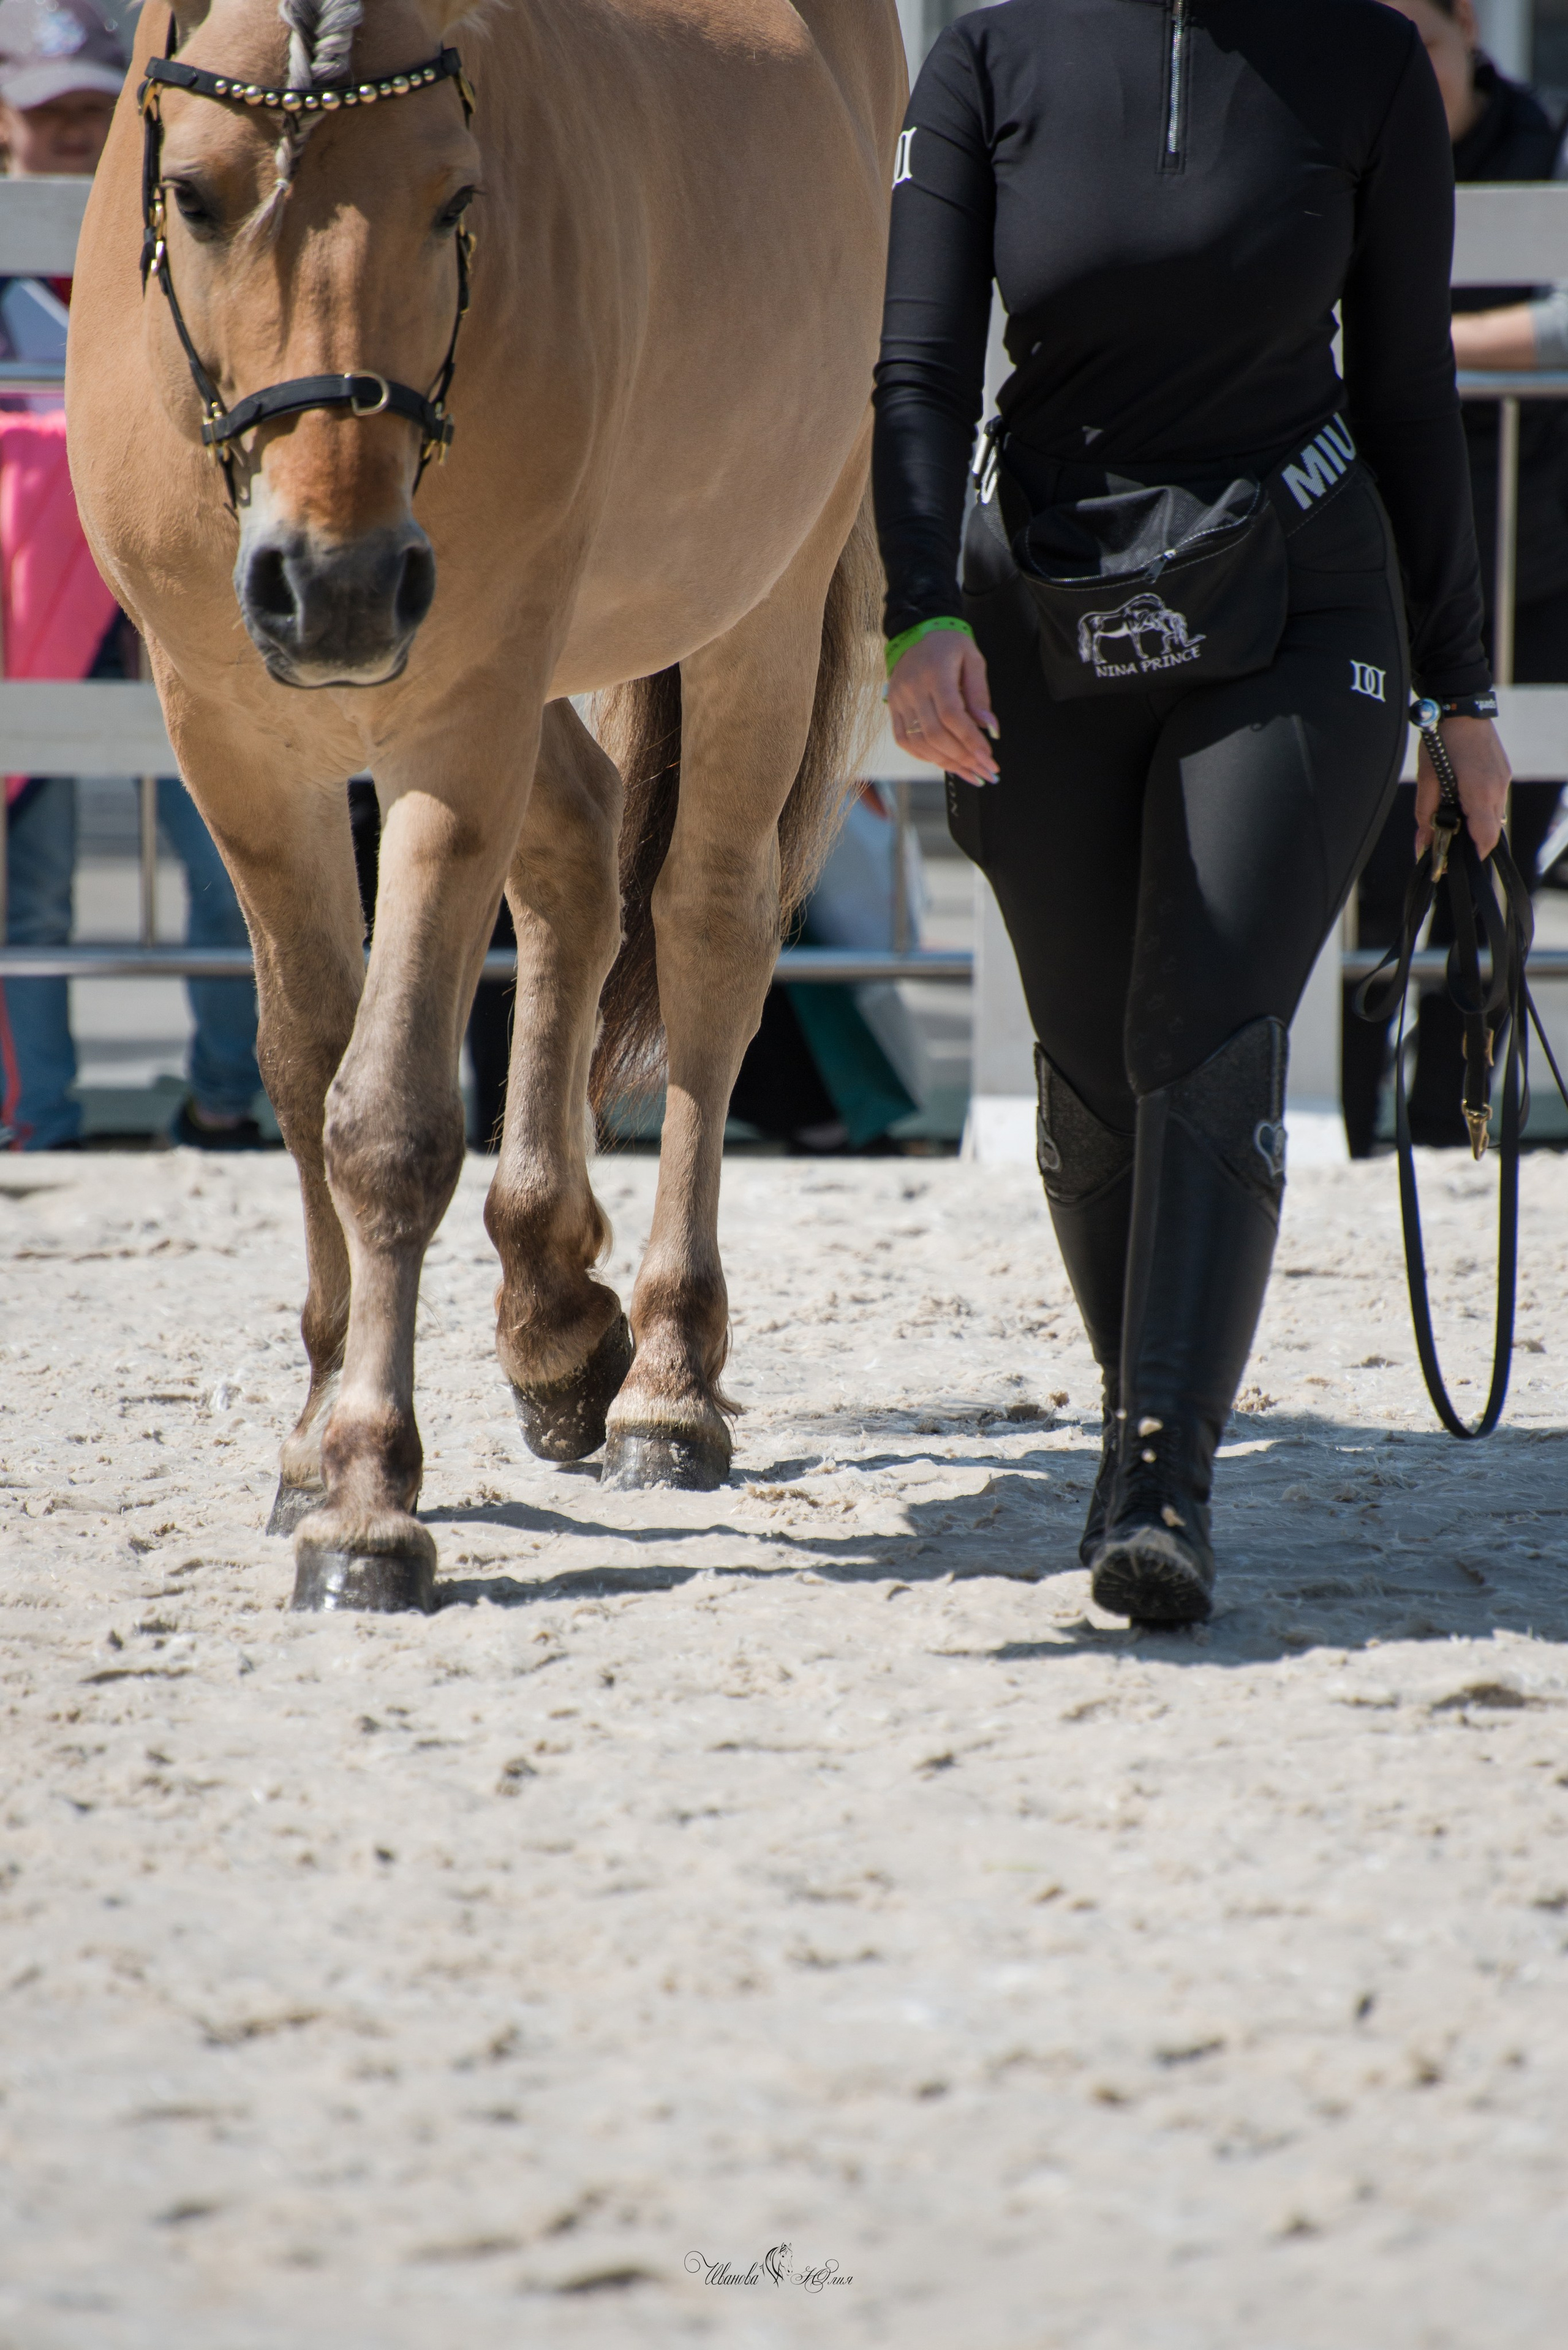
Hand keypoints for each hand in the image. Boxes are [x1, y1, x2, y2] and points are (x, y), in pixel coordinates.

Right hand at [886, 629, 998, 786]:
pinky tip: (946, 764)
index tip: (988, 757)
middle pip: (935, 734)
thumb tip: (989, 728)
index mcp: (935, 673)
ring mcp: (899, 701)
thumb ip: (980, 694)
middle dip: (963, 758)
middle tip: (985, 773)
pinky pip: (905, 741)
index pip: (951, 715)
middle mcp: (913, 689)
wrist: (916, 632)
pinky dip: (926, 757)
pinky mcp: (893, 710)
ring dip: (947, 764)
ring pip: (919, 743)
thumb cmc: (949, 646)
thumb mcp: (973, 660)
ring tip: (971, 775)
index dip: (969, 740)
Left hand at [1414, 713, 1510, 861]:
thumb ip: (1425, 818)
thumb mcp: (1427, 782)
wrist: (1461, 707)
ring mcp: (1503, 780)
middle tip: (1447, 840)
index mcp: (1479, 794)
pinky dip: (1479, 806)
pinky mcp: (1503, 772)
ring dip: (1474, 822)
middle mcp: (1497, 790)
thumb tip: (1423, 848)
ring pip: (1493, 816)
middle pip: (1490, 832)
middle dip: (1469, 841)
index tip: (1454, 861)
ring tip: (1452, 815)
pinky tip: (1461, 797)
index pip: (1484, 841)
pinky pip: (1494, 799)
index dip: (1470, 857)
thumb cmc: (1441, 741)